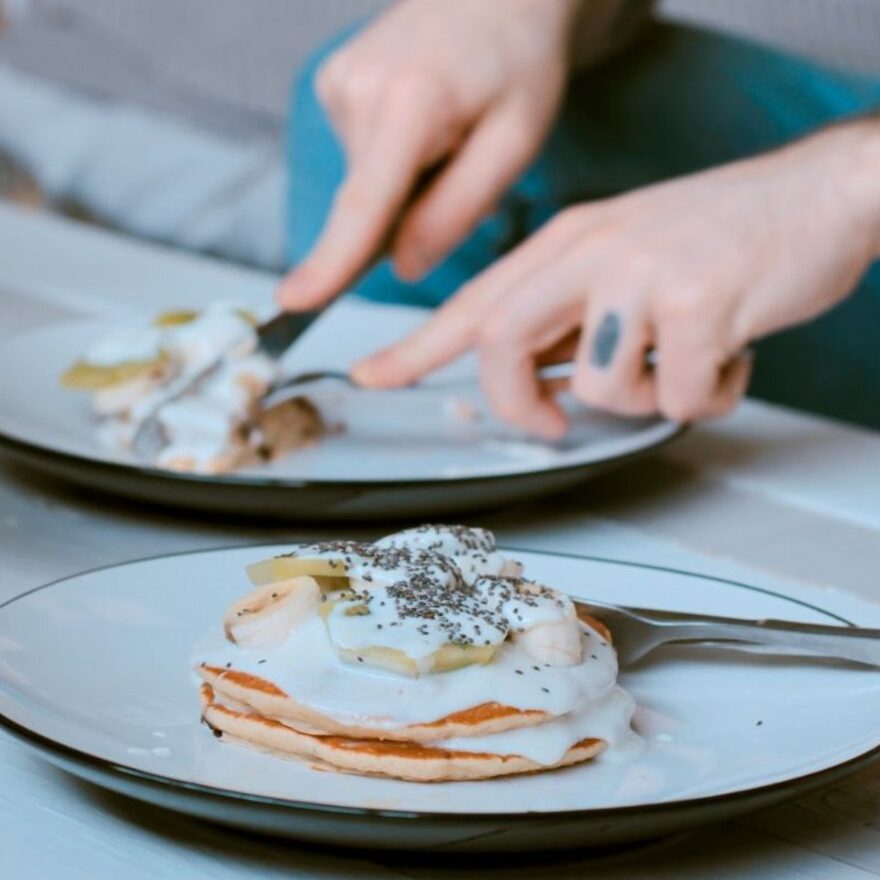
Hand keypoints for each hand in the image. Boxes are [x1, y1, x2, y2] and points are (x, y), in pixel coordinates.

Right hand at [278, 0, 579, 308]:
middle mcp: (359, 89)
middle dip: (409, 215)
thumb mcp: (515, 141)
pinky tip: (423, 123)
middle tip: (461, 165)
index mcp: (411, 102)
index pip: (363, 202)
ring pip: (367, 184)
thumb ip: (457, 209)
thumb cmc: (516, 65)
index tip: (293, 301)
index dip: (330, 260)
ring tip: (448, 133)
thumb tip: (402, 266)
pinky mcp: (332, 85)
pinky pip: (362, 157)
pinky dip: (392, 161)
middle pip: (367, 204)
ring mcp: (338, 84)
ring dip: (406, 184)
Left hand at [353, 121, 879, 436]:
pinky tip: (727, 354)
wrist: (820, 194)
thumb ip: (572, 316)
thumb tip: (538, 377)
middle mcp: (593, 250)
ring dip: (646, 394)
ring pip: (599, 387)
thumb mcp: (626, 259)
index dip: (416, 345)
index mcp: (568, 241)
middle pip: (499, 342)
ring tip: (687, 355)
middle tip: (551, 421)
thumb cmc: (723, 235)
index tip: (374, 375)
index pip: (473, 301)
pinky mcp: (695, 303)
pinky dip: (705, 394)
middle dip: (518, 403)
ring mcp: (640, 273)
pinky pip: (676, 396)